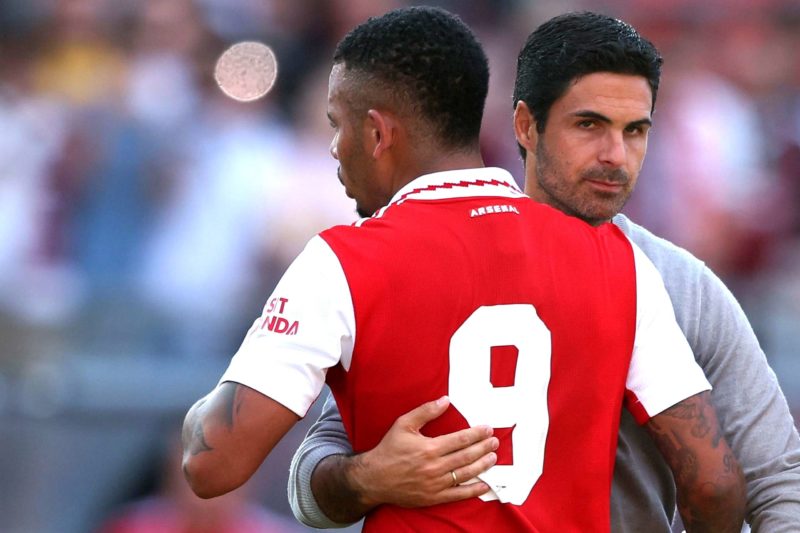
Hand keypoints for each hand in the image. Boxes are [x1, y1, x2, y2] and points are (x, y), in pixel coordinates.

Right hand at [346, 395, 498, 508]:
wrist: (374, 478)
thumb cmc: (389, 449)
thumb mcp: (403, 424)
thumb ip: (425, 412)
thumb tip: (445, 400)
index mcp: (429, 448)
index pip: (461, 439)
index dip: (477, 434)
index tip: (488, 429)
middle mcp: (435, 467)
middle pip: (467, 456)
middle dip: (483, 448)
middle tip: (495, 442)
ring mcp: (435, 484)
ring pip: (465, 474)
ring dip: (482, 466)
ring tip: (493, 458)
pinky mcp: (433, 497)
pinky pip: (458, 495)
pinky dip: (473, 490)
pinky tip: (484, 485)